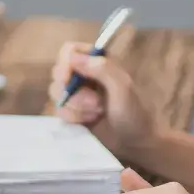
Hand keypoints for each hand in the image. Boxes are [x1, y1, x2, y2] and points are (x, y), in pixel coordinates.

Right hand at [49, 41, 157, 158]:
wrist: (137, 143)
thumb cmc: (135, 113)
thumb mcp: (123, 88)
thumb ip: (102, 69)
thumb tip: (73, 57)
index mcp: (98, 62)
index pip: (70, 51)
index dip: (65, 63)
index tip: (67, 79)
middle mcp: (85, 75)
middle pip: (59, 73)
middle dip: (73, 92)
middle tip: (95, 104)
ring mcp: (77, 94)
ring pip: (57, 93)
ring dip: (75, 106)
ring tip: (97, 114)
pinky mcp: (73, 112)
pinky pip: (59, 110)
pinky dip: (72, 117)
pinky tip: (89, 122)